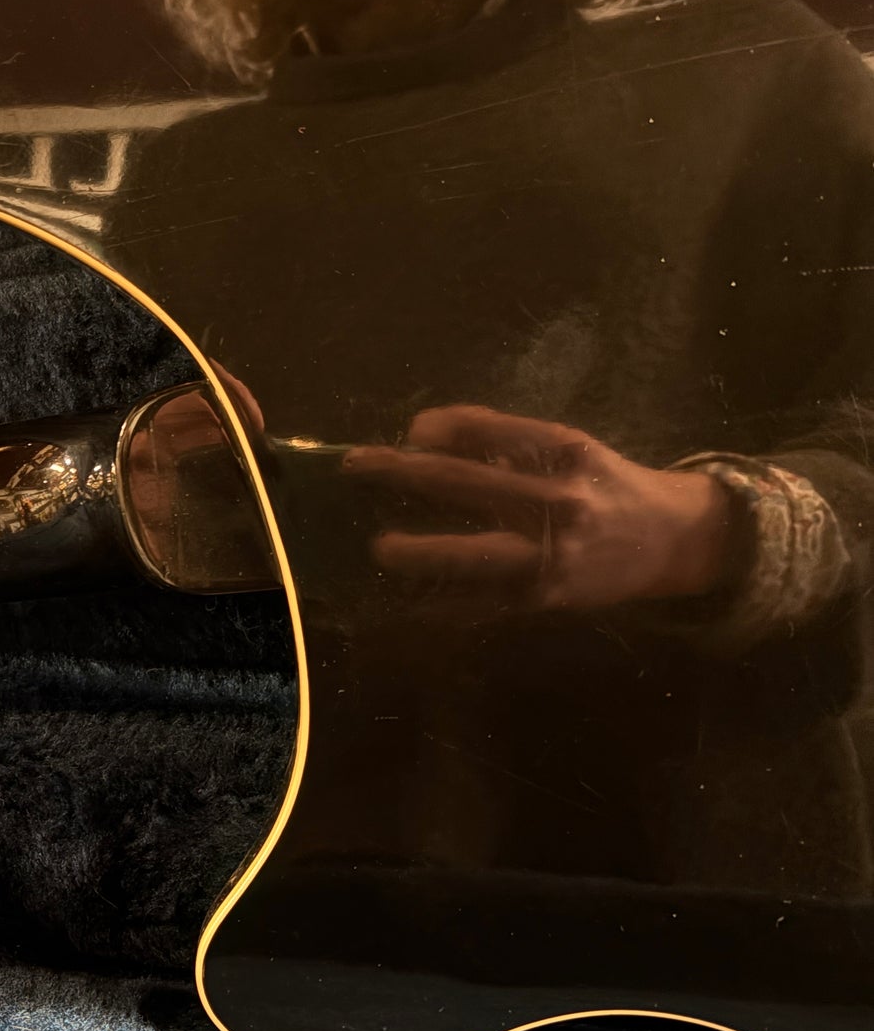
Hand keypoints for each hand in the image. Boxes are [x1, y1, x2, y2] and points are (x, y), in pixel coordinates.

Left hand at [341, 405, 738, 610]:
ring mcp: (551, 555)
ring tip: (380, 548)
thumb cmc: (604, 485)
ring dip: (419, 551)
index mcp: (564, 453)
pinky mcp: (544, 598)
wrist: (674, 541)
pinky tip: (404, 600)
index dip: (440, 428)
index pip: (488, 430)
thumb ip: (503, 440)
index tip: (407, 433)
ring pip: (472, 554)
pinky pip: (481, 603)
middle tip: (355, 468)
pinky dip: (440, 603)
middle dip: (402, 473)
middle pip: (466, 484)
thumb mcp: (567, 449)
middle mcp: (558, 502)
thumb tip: (421, 434)